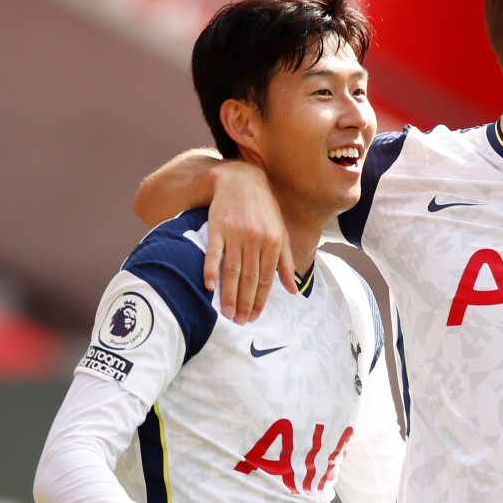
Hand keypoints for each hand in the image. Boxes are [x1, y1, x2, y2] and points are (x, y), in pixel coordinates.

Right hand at [204, 161, 296, 323]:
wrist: (241, 180)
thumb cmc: (264, 210)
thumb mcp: (281, 233)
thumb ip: (286, 262)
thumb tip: (292, 290)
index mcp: (274, 243)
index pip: (266, 279)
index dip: (260, 300)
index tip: (255, 316)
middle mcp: (257, 240)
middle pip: (249, 279)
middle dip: (245, 303)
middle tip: (240, 322)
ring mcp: (236, 234)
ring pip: (232, 271)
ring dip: (229, 295)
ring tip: (226, 314)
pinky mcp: (217, 228)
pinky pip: (214, 253)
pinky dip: (211, 271)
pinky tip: (210, 287)